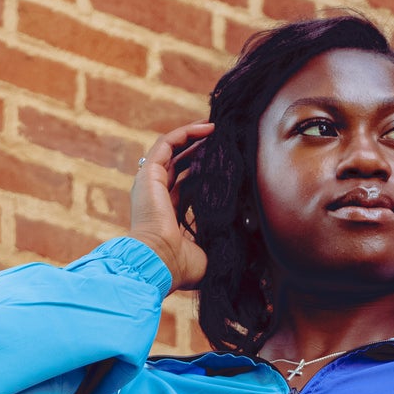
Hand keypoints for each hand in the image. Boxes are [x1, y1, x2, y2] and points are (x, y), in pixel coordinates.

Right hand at [130, 123, 212, 291]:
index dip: (205, 171)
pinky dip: (186, 133)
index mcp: (168, 213)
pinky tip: (207, 128)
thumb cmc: (180, 264)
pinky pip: (166, 144)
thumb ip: (220, 237)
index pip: (186, 184)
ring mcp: (150, 183)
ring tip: (217, 129)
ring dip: (194, 137)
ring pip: (172, 149)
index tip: (226, 164)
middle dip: (201, 150)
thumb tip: (244, 230)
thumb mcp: (207, 248)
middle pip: (179, 164)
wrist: (158, 262)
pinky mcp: (149, 174)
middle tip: (223, 142)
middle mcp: (157, 195)